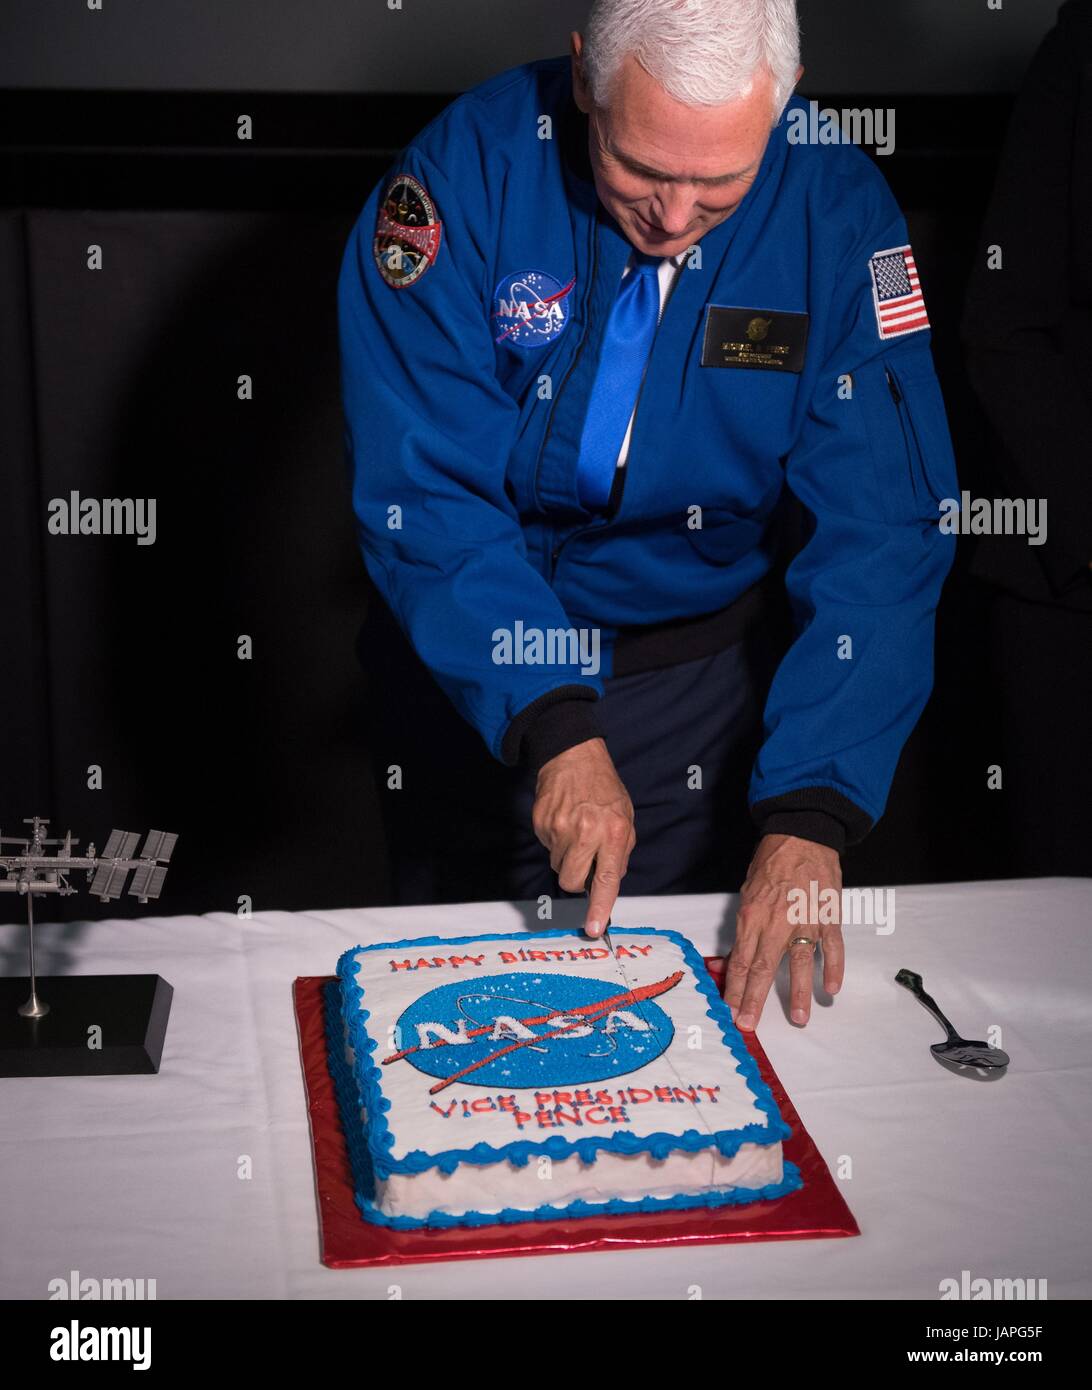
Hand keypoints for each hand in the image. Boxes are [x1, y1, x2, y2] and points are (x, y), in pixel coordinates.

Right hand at [532, 737, 635, 937]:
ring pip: (558, 866)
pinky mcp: (542, 824)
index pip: (608, 880)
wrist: (573, 757)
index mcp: (615, 833)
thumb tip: (608, 882)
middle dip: (576, 879)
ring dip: (566, 856)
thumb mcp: (626, 818)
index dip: (600, 908)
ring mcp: (561, 829)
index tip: (593, 928)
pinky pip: (547, 847)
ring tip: (575, 830)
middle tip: (583, 859)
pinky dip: (555, 840)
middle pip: (572, 882)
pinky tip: (563, 820)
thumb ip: (620, 853)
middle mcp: (588, 833)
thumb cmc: (604, 789)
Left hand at [723, 833, 843, 1030]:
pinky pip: (832, 946)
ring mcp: (805, 919)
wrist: (802, 834)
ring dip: (798, 992)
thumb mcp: (747, 891)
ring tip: (799, 1019)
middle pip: (762, 967)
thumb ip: (745, 926)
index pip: (740, 960)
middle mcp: (776, 921)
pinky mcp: (828, 914)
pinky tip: (831, 988)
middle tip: (750, 1025)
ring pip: (799, 962)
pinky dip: (833, 967)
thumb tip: (736, 958)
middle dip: (754, 1000)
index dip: (734, 988)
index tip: (731, 1011)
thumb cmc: (772, 862)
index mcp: (752, 915)